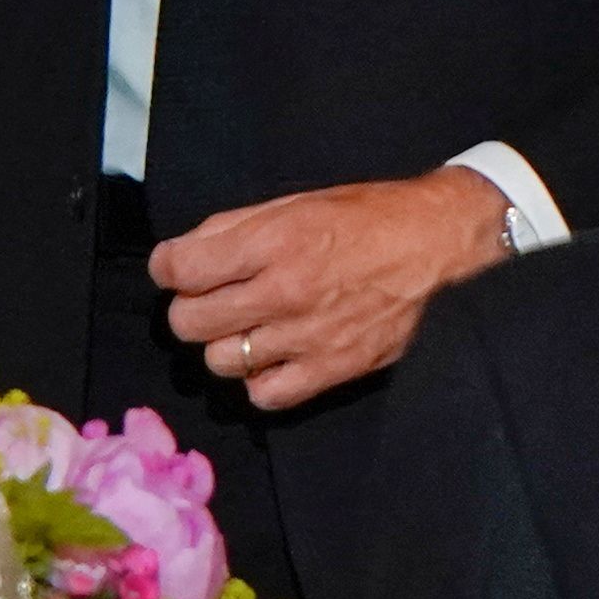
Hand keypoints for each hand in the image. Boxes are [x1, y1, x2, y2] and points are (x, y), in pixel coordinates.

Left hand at [151, 165, 507, 410]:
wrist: (432, 245)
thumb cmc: (359, 217)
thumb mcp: (289, 203)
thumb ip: (230, 228)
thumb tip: (181, 254)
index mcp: (269, 242)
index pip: (179, 270)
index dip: (166, 268)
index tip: (174, 268)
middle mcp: (283, 292)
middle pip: (189, 322)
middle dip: (186, 307)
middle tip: (205, 298)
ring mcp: (308, 337)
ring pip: (220, 361)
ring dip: (220, 344)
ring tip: (239, 327)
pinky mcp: (334, 369)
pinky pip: (266, 394)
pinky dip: (257, 379)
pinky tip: (268, 356)